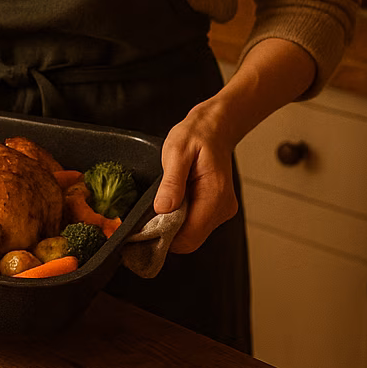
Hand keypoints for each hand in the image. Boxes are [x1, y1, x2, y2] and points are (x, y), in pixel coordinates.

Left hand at [152, 103, 238, 253]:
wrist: (214, 128)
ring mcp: (221, 210)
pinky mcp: (216, 209)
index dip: (165, 238)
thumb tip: (162, 209)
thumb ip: (171, 182)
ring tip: (161, 203)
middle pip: (190, 239)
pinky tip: (172, 201)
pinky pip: (195, 224)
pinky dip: (181, 219)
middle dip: (167, 233)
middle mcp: (223, 207)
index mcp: (215, 194)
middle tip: (146, 218)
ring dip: (173, 225)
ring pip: (192, 234)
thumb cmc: (196, 135)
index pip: (190, 236)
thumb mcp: (177, 151)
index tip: (143, 231)